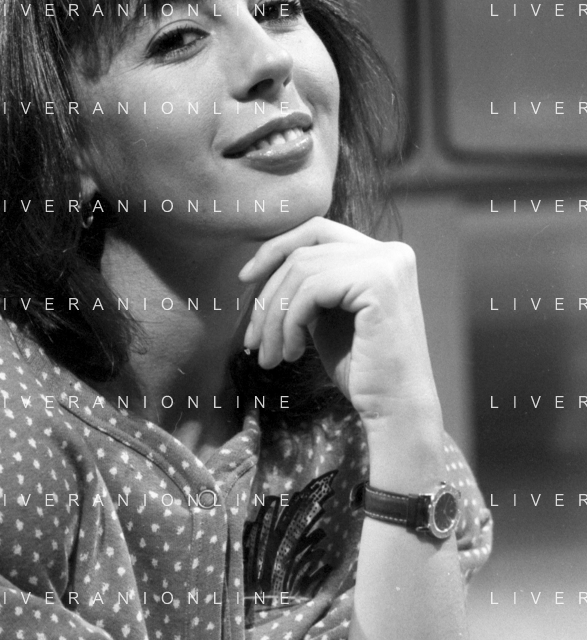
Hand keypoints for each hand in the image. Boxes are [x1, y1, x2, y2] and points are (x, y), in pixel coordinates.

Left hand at [239, 218, 441, 432]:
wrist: (395, 408)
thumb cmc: (360, 369)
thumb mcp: (327, 315)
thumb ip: (309, 285)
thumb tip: (260, 268)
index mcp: (381, 254)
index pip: (316, 230)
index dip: (276, 248)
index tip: (245, 279)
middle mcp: (390, 251)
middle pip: (303, 251)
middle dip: (268, 295)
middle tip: (252, 340)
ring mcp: (387, 264)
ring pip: (302, 271)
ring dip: (274, 318)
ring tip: (271, 356)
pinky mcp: (378, 282)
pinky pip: (310, 290)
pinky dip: (290, 323)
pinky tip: (292, 353)